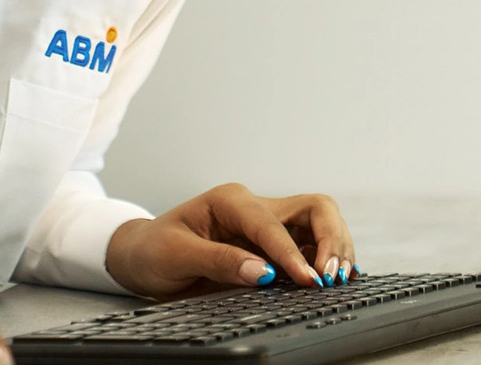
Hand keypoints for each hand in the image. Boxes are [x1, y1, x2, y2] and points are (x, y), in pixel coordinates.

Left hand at [104, 183, 355, 298]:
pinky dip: (328, 259)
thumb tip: (263, 274)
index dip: (292, 254)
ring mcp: (268, 224)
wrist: (141, 257)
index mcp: (231, 200)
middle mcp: (256, 207)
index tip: (308, 280)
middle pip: (314, 209)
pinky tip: (337, 278)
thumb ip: (220, 261)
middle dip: (331, 238)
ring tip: (339, 280)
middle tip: (331, 276)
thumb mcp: (176, 255)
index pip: (272, 225)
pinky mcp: (272, 245)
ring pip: (320, 224)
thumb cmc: (154, 250)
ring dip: (335, 249)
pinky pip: (311, 245)